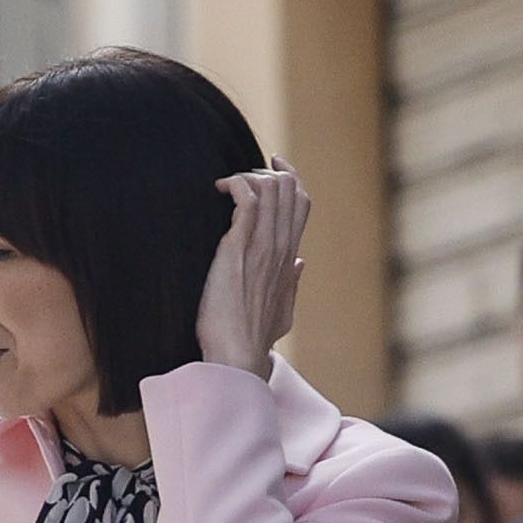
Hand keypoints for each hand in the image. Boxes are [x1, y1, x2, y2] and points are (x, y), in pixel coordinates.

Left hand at [189, 166, 309, 379]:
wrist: (238, 356)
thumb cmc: (254, 339)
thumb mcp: (283, 310)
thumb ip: (292, 283)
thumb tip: (301, 263)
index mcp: (290, 257)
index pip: (301, 203)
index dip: (290, 177)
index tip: (272, 166)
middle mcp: (282, 247)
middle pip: (289, 188)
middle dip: (266, 172)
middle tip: (242, 177)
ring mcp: (262, 247)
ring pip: (272, 189)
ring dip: (248, 176)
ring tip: (227, 186)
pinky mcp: (238, 250)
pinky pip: (247, 200)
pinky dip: (236, 184)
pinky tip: (220, 188)